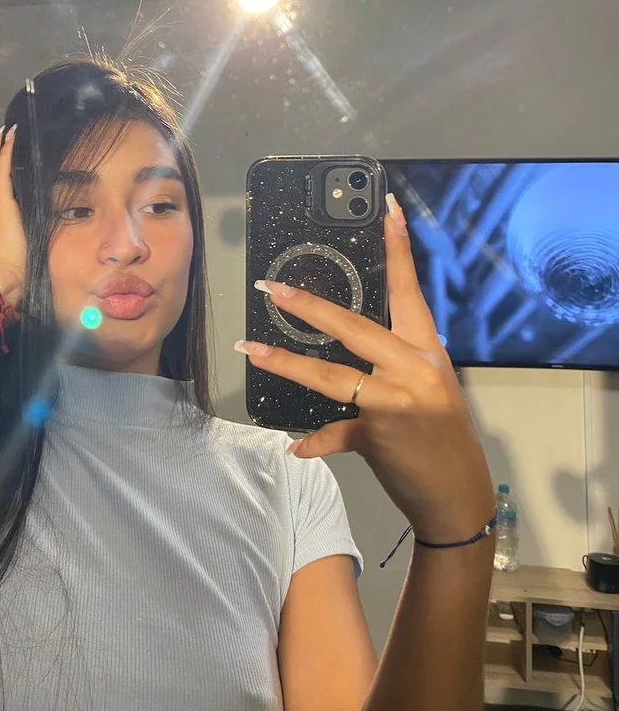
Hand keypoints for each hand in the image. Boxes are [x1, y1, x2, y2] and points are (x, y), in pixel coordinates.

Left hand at [237, 197, 492, 543]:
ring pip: (332, 375)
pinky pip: (334, 433)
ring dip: (286, 363)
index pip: (410, 293)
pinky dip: (315, 441)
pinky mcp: (376, 436)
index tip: (388, 212)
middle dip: (309, 306)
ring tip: (251, 351)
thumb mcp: (431, 391)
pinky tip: (296, 447)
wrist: (459, 497)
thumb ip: (396, 366)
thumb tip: (360, 351)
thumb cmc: (445, 440)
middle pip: (354, 328)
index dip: (399, 251)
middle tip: (272, 288)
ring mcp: (394, 403)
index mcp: (427, 354)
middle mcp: (412, 371)